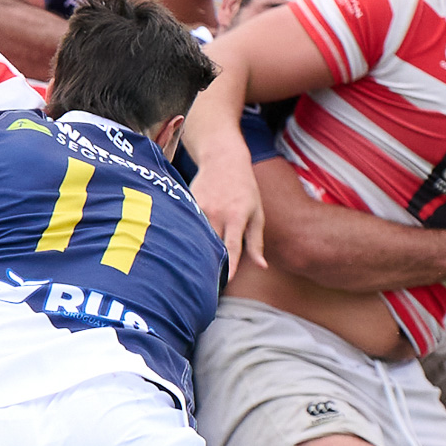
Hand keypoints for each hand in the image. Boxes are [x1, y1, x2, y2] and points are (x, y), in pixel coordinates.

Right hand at [189, 152, 265, 277]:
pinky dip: (187, 237)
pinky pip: (187, 225)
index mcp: (237, 216)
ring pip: (196, 236)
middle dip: (209, 264)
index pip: (231, 246)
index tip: (224, 282)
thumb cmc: (245, 189)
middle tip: (207, 286)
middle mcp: (217, 212)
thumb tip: (261, 266)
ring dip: (196, 252)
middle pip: (210, 244)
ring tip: (193, 271)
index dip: (228, 265)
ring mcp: (199, 207)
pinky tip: (183, 249)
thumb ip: (256, 241)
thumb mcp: (257, 213)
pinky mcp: (187, 202)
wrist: (223, 159)